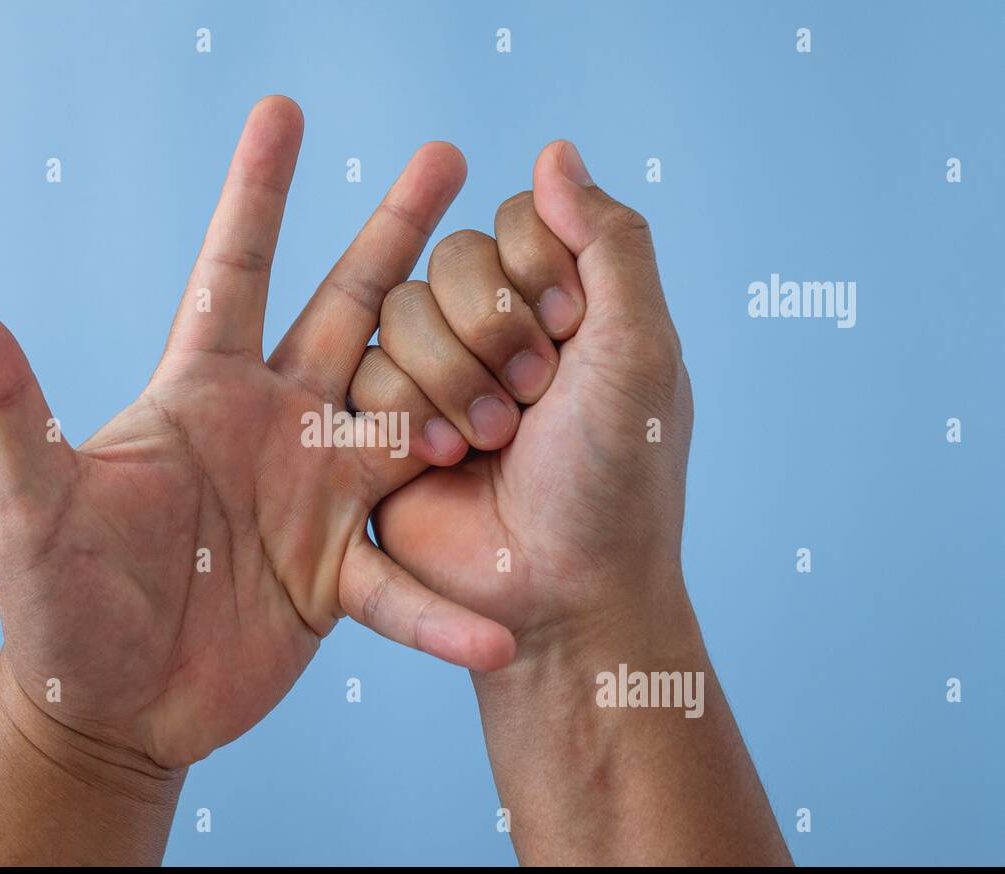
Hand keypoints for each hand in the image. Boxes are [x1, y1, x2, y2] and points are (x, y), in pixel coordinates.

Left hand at [0, 97, 515, 775]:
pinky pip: (405, 587)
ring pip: (410, 421)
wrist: (104, 707)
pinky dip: (445, 611)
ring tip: (535, 355)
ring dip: (467, 390)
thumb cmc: (54, 600)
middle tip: (449, 157)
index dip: (258, 190)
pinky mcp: (337, 579)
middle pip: (348, 314)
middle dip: (396, 237)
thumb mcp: (24, 498)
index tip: (283, 108)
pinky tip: (497, 624)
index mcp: (200, 393)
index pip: (236, 273)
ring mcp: (314, 499)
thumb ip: (3, 400)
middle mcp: (271, 428)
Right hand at [375, 140, 691, 653]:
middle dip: (494, 329)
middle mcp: (497, 333)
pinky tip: (446, 462)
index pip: (517, 220)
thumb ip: (609, 239)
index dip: (536, 271)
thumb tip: (554, 148)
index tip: (574, 337)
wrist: (561, 592)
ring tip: (491, 442)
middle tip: (534, 397)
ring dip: (452, 376)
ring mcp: (438, 377)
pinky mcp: (385, 425)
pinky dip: (409, 412)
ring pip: (398, 307)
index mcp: (564, 307)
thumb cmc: (617, 479)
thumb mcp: (642, 347)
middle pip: (450, 256)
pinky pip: (364, 369)